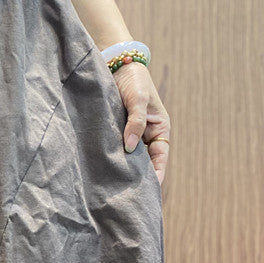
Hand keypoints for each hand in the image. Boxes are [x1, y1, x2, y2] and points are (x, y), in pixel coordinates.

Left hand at [112, 61, 170, 186]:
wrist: (115, 63)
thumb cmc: (132, 80)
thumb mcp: (138, 100)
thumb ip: (135, 122)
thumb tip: (130, 148)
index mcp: (159, 128)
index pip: (160, 158)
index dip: (156, 175)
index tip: (149, 192)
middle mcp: (146, 134)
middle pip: (144, 162)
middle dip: (138, 178)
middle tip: (129, 198)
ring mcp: (130, 133)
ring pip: (129, 158)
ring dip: (123, 170)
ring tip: (115, 190)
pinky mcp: (115, 131)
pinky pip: (115, 149)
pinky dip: (112, 159)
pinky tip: (103, 171)